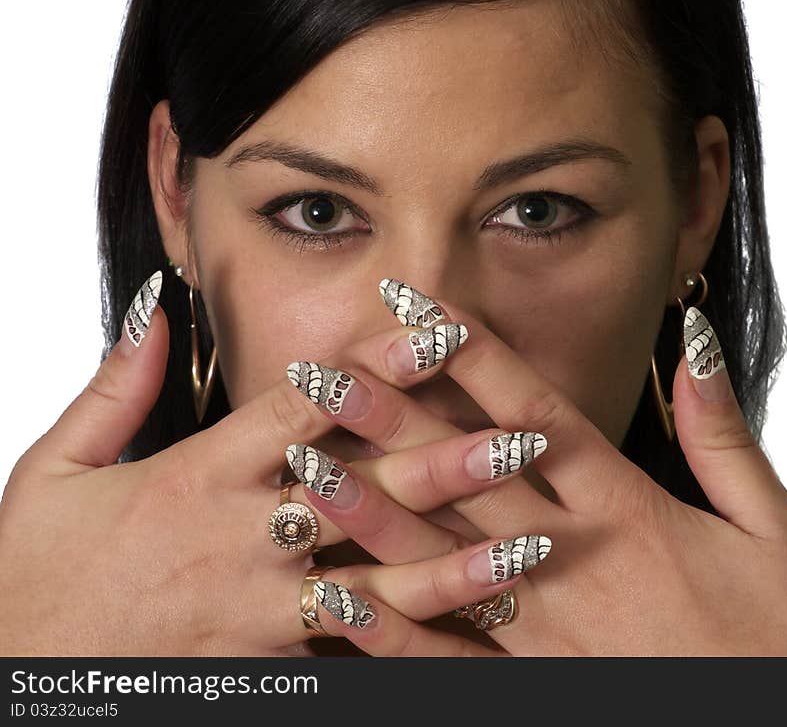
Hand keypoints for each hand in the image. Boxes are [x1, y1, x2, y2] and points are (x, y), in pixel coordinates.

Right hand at [0, 272, 522, 654]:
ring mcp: (259, 609)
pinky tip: (470, 633)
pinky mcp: (266, 667)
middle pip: (360, 489)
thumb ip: (114, 387)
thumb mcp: (53, 470)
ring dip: (456, 560)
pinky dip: (413, 642)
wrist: (19, 684)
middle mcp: (240, 538)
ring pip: (376, 581)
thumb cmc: (35, 578)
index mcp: (197, 477)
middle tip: (522, 437)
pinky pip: (352, 653)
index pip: (301, 407)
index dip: (374, 366)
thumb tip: (152, 309)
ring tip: (528, 544)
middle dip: (444, 461)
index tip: (436, 333)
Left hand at [299, 288, 786, 655]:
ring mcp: (538, 630)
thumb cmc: (775, 642)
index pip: (535, 413)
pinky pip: (445, 659)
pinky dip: (387, 631)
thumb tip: (696, 346)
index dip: (475, 354)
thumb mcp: (771, 532)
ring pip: (437, 556)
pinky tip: (334, 598)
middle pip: (463, 473)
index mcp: (627, 511)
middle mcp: (568, 563)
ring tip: (307, 459)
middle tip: (327, 369)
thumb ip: (726, 437)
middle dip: (392, 415)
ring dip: (368, 505)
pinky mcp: (526, 686)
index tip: (423, 308)